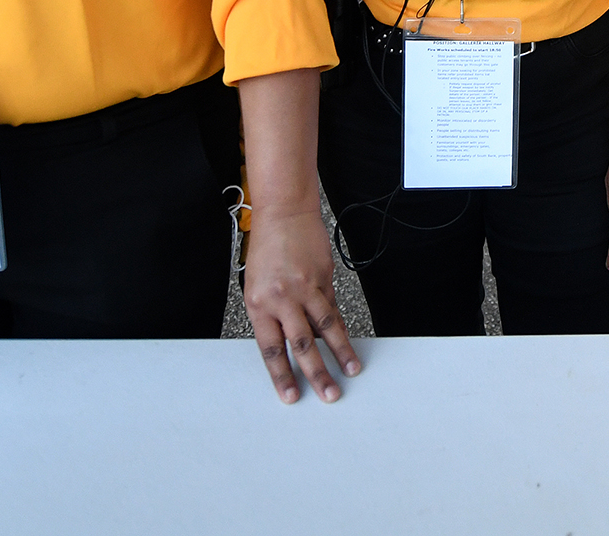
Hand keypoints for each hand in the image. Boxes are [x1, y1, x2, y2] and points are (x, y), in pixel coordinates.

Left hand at [241, 207, 359, 404]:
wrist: (284, 214)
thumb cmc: (267, 250)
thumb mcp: (257, 287)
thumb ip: (274, 316)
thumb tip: (292, 344)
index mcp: (259, 304)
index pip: (271, 349)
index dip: (282, 375)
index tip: (291, 395)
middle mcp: (281, 297)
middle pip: (301, 344)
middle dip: (316, 373)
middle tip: (329, 393)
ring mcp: (304, 287)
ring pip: (325, 327)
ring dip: (340, 352)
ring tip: (350, 369)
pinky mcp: (323, 278)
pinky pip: (332, 307)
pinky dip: (339, 326)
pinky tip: (346, 340)